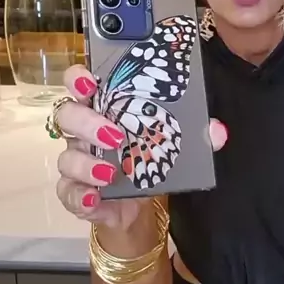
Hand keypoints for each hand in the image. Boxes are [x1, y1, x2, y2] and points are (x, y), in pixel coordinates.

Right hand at [54, 64, 227, 230]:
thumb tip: (217, 131)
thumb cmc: (148, 157)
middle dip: (86, 122)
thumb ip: (196, 134)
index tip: (89, 82)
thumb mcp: (173, 143)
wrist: (138, 204)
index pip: (79, 83)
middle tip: (114, 134)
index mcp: (102, 108)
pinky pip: (67, 194)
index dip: (78, 79)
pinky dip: (80, 197)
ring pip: (66, 157)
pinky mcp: (76, 194)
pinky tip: (94, 199)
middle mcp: (82, 132)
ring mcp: (75, 162)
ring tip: (110, 173)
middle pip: (66, 115)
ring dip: (86, 164)